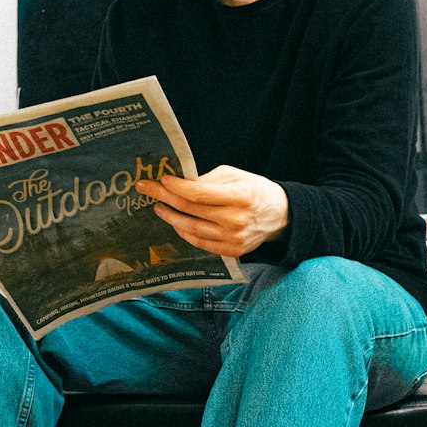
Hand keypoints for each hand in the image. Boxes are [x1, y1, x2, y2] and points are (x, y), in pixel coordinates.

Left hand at [135, 165, 287, 257]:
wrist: (279, 216)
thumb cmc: (254, 190)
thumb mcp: (236, 175)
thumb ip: (208, 180)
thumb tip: (179, 183)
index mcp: (240, 196)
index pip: (199, 193)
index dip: (176, 187)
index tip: (161, 179)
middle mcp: (236, 220)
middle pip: (191, 210)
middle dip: (165, 197)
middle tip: (148, 190)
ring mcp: (233, 238)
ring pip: (191, 229)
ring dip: (170, 217)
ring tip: (158, 207)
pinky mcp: (231, 251)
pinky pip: (200, 242)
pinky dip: (184, 232)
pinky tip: (175, 223)